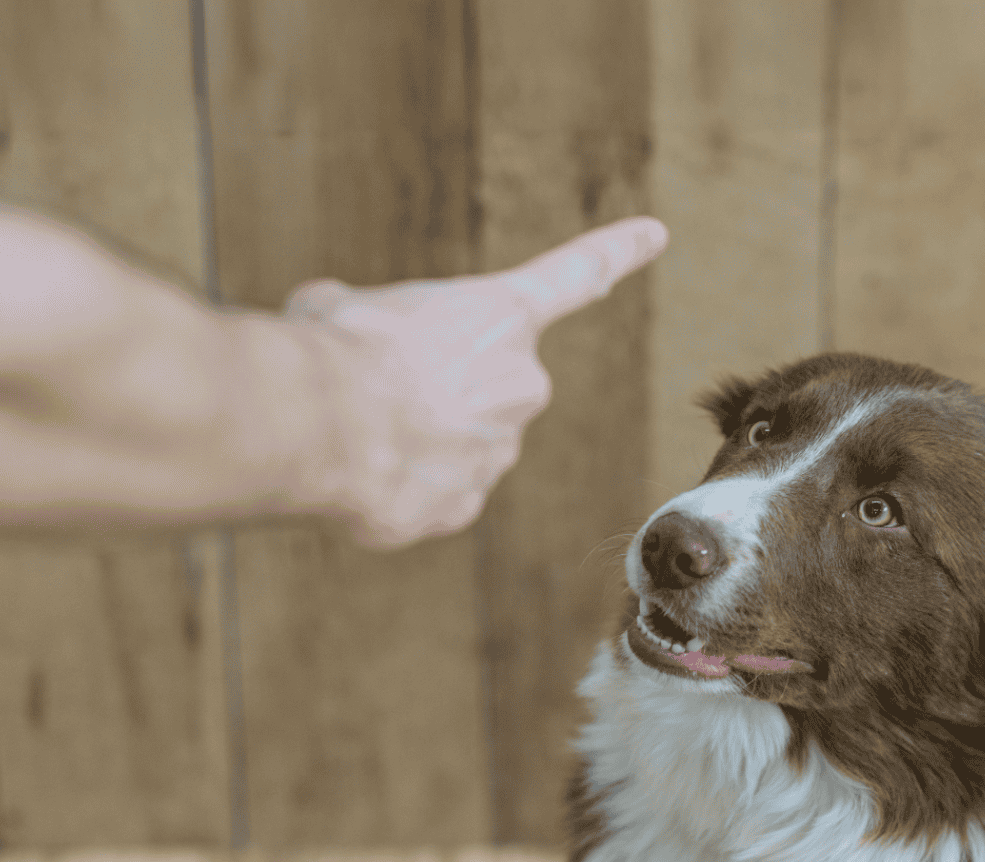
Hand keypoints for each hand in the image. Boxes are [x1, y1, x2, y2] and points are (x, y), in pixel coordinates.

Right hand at [284, 216, 668, 547]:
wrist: (328, 426)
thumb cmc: (338, 348)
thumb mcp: (345, 302)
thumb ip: (373, 320)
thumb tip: (346, 339)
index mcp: (502, 315)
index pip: (571, 275)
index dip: (615, 252)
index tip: (656, 233)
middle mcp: (520, 384)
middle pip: (483, 386)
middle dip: (438, 390)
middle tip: (381, 388)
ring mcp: (498, 452)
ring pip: (457, 444)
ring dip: (415, 439)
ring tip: (362, 430)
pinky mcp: (464, 506)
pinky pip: (435, 492)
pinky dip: (402, 485)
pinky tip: (367, 471)